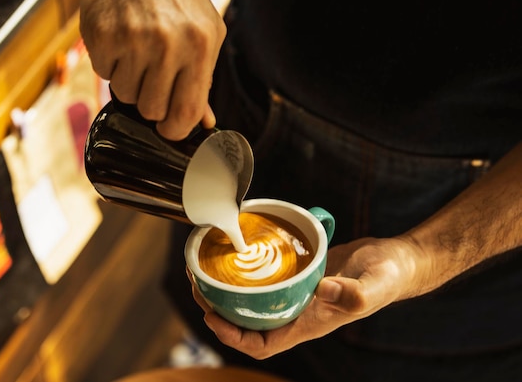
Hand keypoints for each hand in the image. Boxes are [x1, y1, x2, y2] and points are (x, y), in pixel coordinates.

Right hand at [80, 0, 224, 139]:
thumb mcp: (203, 33)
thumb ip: (203, 79)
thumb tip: (205, 122)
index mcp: (200, 45)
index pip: (186, 113)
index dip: (175, 130)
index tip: (169, 128)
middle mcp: (167, 44)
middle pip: (152, 111)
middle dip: (151, 101)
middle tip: (152, 75)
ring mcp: (132, 40)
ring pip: (126, 97)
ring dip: (130, 81)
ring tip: (137, 50)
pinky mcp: (101, 37)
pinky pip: (103, 76)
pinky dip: (110, 65)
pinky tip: (120, 40)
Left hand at [188, 236, 424, 358]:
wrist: (395, 260)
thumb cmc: (387, 278)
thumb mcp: (373, 285)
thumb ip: (353, 293)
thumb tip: (322, 291)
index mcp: (308, 324)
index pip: (262, 345)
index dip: (233, 337)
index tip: (212, 316)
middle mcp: (297, 312)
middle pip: (248, 322)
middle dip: (219, 310)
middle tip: (199, 286)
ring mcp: (296, 293)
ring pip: (253, 299)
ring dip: (228, 290)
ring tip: (207, 269)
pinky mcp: (298, 273)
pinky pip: (266, 276)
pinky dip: (249, 269)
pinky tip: (237, 250)